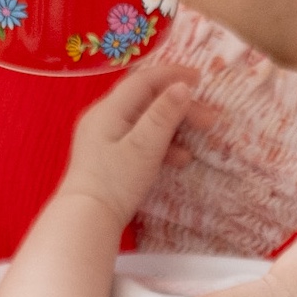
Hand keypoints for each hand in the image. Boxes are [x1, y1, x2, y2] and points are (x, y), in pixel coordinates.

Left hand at [55, 62, 197, 221]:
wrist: (86, 221)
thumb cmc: (116, 182)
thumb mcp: (145, 146)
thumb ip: (164, 114)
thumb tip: (182, 85)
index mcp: (108, 110)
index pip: (143, 81)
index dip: (172, 75)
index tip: (200, 78)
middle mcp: (103, 118)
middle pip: (146, 101)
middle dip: (180, 106)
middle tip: (210, 119)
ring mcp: (104, 138)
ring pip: (145, 122)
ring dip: (174, 127)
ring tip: (200, 138)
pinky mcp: (108, 158)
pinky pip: (139, 141)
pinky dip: (161, 144)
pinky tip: (180, 159)